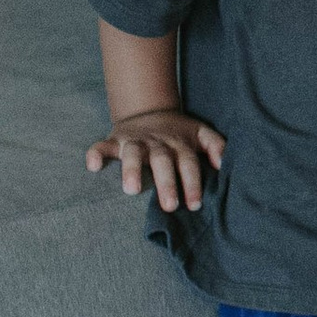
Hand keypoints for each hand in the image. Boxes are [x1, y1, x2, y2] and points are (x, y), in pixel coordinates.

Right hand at [88, 107, 225, 210]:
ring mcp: (134, 141)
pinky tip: (92, 166)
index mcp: (179, 144)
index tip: (194, 205)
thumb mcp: (201, 133)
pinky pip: (101, 146)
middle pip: (163, 161)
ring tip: (131, 190)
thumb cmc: (178, 133)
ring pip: (132, 153)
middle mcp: (157, 143)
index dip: (192, 183)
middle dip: (166, 183)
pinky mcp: (114, 141)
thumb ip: (216, 145)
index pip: (189, 163)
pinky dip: (95, 154)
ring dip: (131, 169)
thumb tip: (224, 164)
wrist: (149, 110)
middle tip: (170, 206)